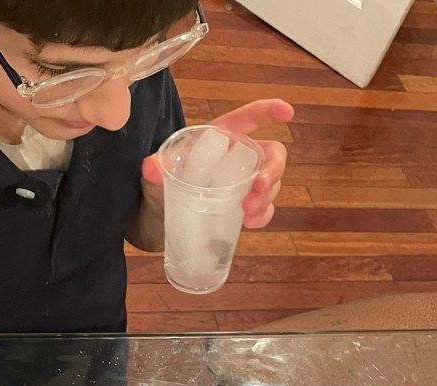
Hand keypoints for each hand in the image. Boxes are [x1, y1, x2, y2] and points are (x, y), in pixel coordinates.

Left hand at [141, 99, 293, 228]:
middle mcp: (239, 157)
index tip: (286, 112)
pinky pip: (264, 209)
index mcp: (222, 137)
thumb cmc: (165, 180)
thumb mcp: (158, 172)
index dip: (268, 112)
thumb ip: (156, 167)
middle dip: (273, 170)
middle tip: (259, 187)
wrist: (162, 212)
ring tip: (247, 212)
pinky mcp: (245, 205)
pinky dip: (262, 216)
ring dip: (266, 197)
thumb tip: (150, 166)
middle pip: (272, 155)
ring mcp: (245, 182)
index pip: (249, 118)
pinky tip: (250, 223)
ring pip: (271, 184)